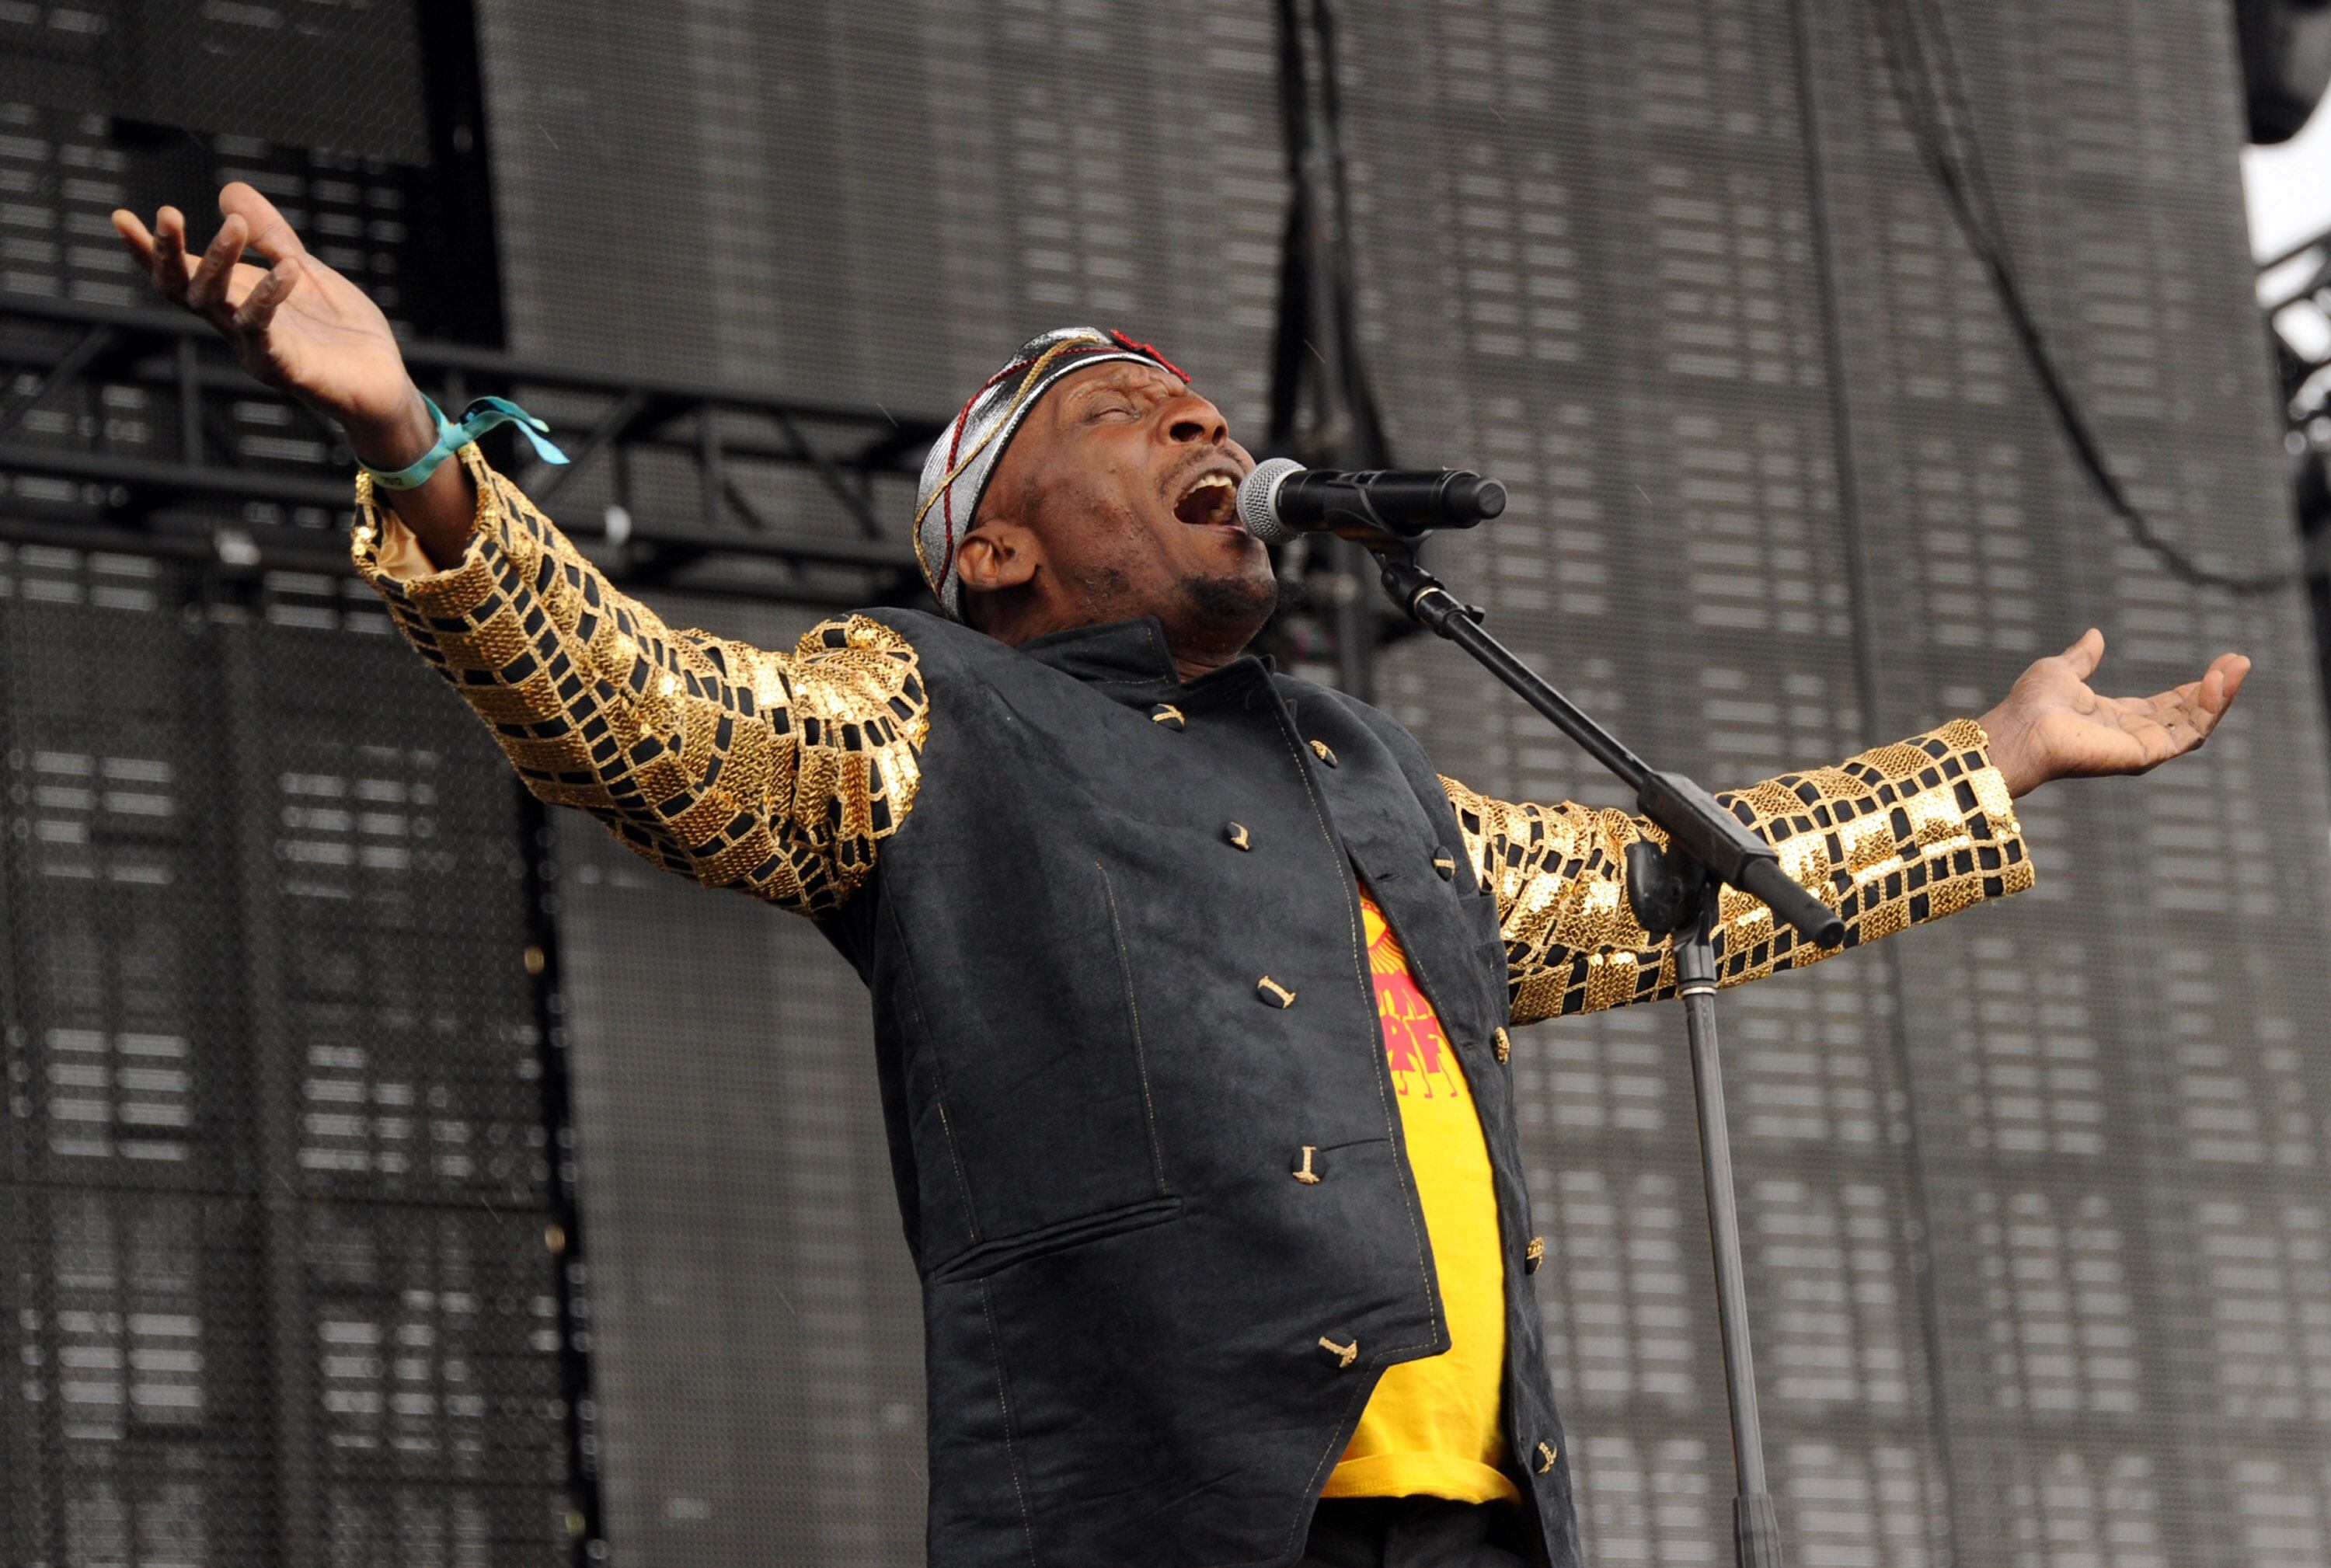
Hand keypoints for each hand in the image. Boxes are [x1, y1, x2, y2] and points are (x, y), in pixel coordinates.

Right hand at [111, 183, 430, 465]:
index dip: (148, 250)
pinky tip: (287, 270)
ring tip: (232, 224)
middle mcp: (234, 325)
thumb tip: (229, 189)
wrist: (384, 384)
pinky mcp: (286, 368)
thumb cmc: (341, 332)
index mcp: (235, 300)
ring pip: (216, 306)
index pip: (180, 274)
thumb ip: (271, 236)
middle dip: (169, 252)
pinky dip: (271, 298)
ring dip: (218, 262)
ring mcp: (256, 349)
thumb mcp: (304, 270)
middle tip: (168, 212)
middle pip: (183, 289)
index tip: (119, 217)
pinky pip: (266, 331)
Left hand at [1978, 629, 2249, 797]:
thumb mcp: (2062, 670)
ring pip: (2195, 726)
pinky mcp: (2145, 755)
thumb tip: (2094, 636)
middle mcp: (2131, 736)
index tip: (2221, 664)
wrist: (2020, 728)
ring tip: (2238, 666)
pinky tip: (2219, 682)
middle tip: (2240, 661)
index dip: (2193, 688)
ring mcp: (2141, 748)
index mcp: (2115, 717)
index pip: (2165, 706)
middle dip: (2215, 690)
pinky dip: (2208, 709)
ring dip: (2220, 697)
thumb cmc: (2030, 705)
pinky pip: (2188, 735)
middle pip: (2187, 716)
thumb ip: (2083, 657)